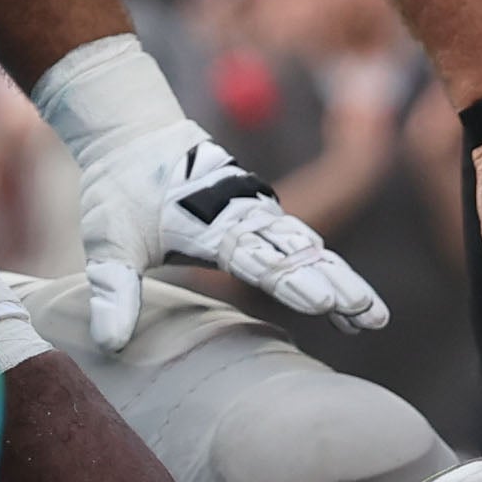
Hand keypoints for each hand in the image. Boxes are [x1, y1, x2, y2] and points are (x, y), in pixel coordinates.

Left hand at [28, 33, 388, 347]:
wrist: (136, 135)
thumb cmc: (121, 190)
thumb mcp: (108, 242)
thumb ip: (114, 292)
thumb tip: (108, 346)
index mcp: (210, 224)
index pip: (257, 257)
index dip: (291, 281)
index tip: (324, 302)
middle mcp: (244, 218)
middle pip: (298, 255)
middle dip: (336, 285)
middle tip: (369, 316)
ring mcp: (258, 215)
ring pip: (309, 251)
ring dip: (343, 280)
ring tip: (374, 316)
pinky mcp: (262, 217)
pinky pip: (303, 247)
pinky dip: (329, 271)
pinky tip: (351, 301)